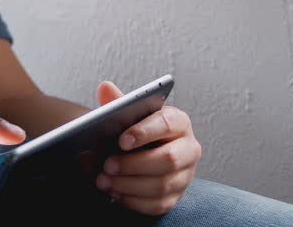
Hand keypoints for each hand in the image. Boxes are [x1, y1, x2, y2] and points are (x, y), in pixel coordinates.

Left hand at [93, 80, 201, 214]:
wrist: (140, 153)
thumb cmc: (136, 130)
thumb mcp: (129, 115)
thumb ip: (118, 102)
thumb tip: (105, 87)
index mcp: (178, 122)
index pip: (167, 123)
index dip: (144, 132)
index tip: (121, 140)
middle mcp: (188, 148)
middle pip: (168, 159)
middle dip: (134, 164)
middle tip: (107, 164)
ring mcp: (186, 175)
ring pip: (162, 184)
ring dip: (129, 185)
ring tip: (104, 180)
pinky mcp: (177, 196)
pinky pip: (159, 204)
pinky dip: (134, 201)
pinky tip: (115, 194)